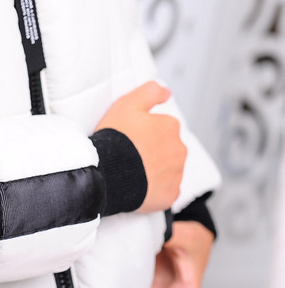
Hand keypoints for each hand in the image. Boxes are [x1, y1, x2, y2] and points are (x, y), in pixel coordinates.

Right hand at [95, 82, 186, 212]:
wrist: (107, 173)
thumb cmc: (115, 139)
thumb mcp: (127, 104)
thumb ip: (150, 92)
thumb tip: (167, 92)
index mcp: (171, 127)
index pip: (162, 127)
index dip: (144, 132)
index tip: (129, 138)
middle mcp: (179, 150)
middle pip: (167, 149)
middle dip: (152, 151)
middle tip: (129, 156)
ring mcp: (175, 174)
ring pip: (168, 170)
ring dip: (154, 170)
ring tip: (131, 171)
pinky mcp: (169, 195)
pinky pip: (165, 191)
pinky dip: (154, 190)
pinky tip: (138, 186)